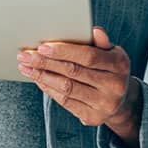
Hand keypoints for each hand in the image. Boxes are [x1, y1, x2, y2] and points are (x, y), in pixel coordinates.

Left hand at [18, 26, 138, 139]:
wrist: (121, 102)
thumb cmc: (110, 70)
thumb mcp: (111, 53)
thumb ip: (101, 43)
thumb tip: (94, 30)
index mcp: (119, 64)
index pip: (88, 56)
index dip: (64, 51)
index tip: (42, 46)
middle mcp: (115, 86)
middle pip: (73, 72)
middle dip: (46, 62)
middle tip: (25, 56)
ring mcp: (104, 104)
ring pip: (67, 88)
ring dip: (42, 76)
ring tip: (26, 67)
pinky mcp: (93, 117)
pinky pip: (65, 102)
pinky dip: (49, 89)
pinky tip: (38, 79)